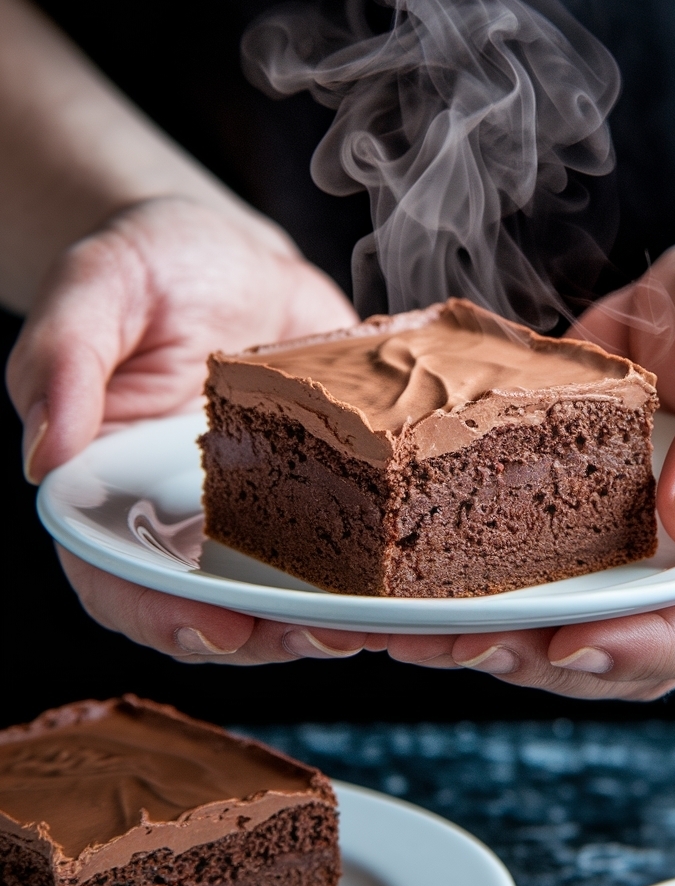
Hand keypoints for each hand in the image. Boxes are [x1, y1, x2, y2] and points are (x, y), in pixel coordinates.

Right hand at [7, 194, 377, 662]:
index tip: (219, 629)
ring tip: (381, 618)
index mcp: (110, 492)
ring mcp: (260, 513)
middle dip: (271, 633)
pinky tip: (419, 559)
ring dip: (335, 613)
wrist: (232, 251)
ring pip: (291, 588)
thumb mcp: (96, 288)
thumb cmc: (148, 266)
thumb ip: (62, 362)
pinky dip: (383, 557)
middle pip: (218, 605)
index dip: (165, 617)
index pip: (121, 581)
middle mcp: (185, 521)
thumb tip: (44, 454)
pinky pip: (353, 536)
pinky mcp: (326, 490)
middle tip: (326, 634)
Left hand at [385, 234, 674, 699]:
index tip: (573, 641)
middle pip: (626, 644)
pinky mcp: (575, 524)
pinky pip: (525, 567)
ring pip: (563, 623)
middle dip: (537, 652)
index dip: (648, 647)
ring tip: (410, 629)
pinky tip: (406, 583)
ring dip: (486, 635)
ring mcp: (632, 551)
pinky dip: (465, 583)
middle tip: (456, 642)